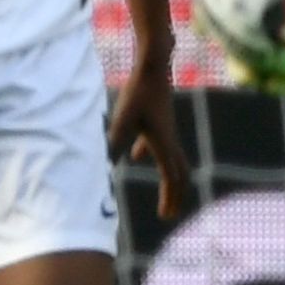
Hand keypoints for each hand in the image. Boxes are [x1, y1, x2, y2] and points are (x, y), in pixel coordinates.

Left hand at [110, 42, 194, 223]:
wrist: (153, 68)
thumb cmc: (138, 92)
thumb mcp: (122, 118)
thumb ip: (115, 139)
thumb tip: (106, 161)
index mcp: (162, 143)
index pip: (171, 177)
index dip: (169, 198)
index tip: (165, 216)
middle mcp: (169, 140)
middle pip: (179, 174)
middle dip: (175, 195)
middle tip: (169, 214)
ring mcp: (167, 131)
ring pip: (173, 160)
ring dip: (169, 179)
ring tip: (163, 193)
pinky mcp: (160, 122)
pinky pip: (160, 145)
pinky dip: (152, 156)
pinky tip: (136, 156)